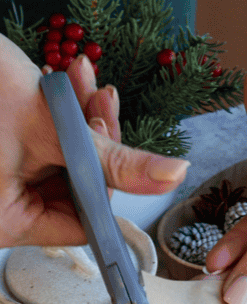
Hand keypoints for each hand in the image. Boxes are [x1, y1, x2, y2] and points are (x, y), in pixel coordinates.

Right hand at [0, 40, 186, 246]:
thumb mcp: (53, 128)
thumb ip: (116, 160)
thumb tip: (172, 175)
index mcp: (6, 221)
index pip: (82, 222)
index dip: (108, 188)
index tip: (122, 153)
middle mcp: (1, 208)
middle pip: (76, 189)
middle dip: (95, 142)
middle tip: (103, 102)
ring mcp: (1, 182)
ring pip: (63, 161)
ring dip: (80, 119)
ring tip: (83, 80)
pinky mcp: (2, 155)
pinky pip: (43, 143)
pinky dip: (57, 115)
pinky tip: (66, 82)